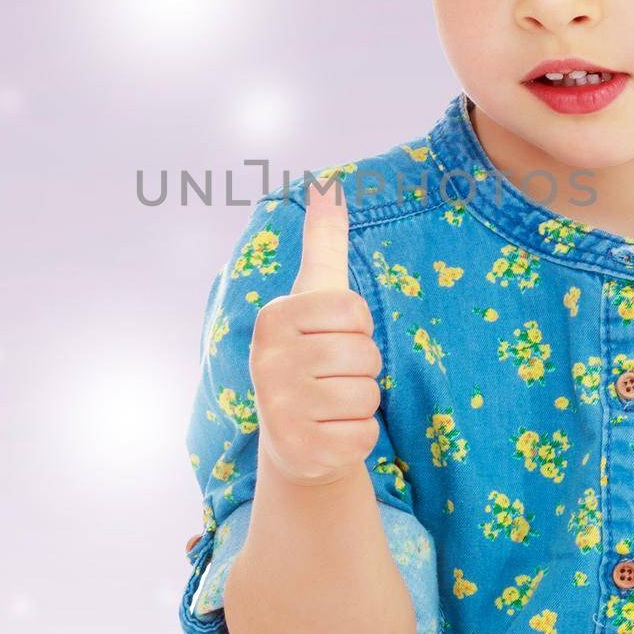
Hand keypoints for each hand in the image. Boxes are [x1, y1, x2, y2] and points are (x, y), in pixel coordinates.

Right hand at [252, 176, 383, 486]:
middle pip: (364, 355)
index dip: (355, 327)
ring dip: (359, 403)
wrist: (294, 438)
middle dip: (361, 368)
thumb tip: (327, 182)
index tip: (329, 338)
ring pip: (367, 395)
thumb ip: (323, 242)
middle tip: (331, 377)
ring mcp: (280, 409)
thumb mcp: (315, 296)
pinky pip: (364, 436)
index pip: (354, 311)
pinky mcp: (301, 450)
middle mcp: (267, 362)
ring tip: (329, 404)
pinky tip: (329, 433)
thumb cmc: (311, 353)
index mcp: (273, 318)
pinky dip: (357, 437)